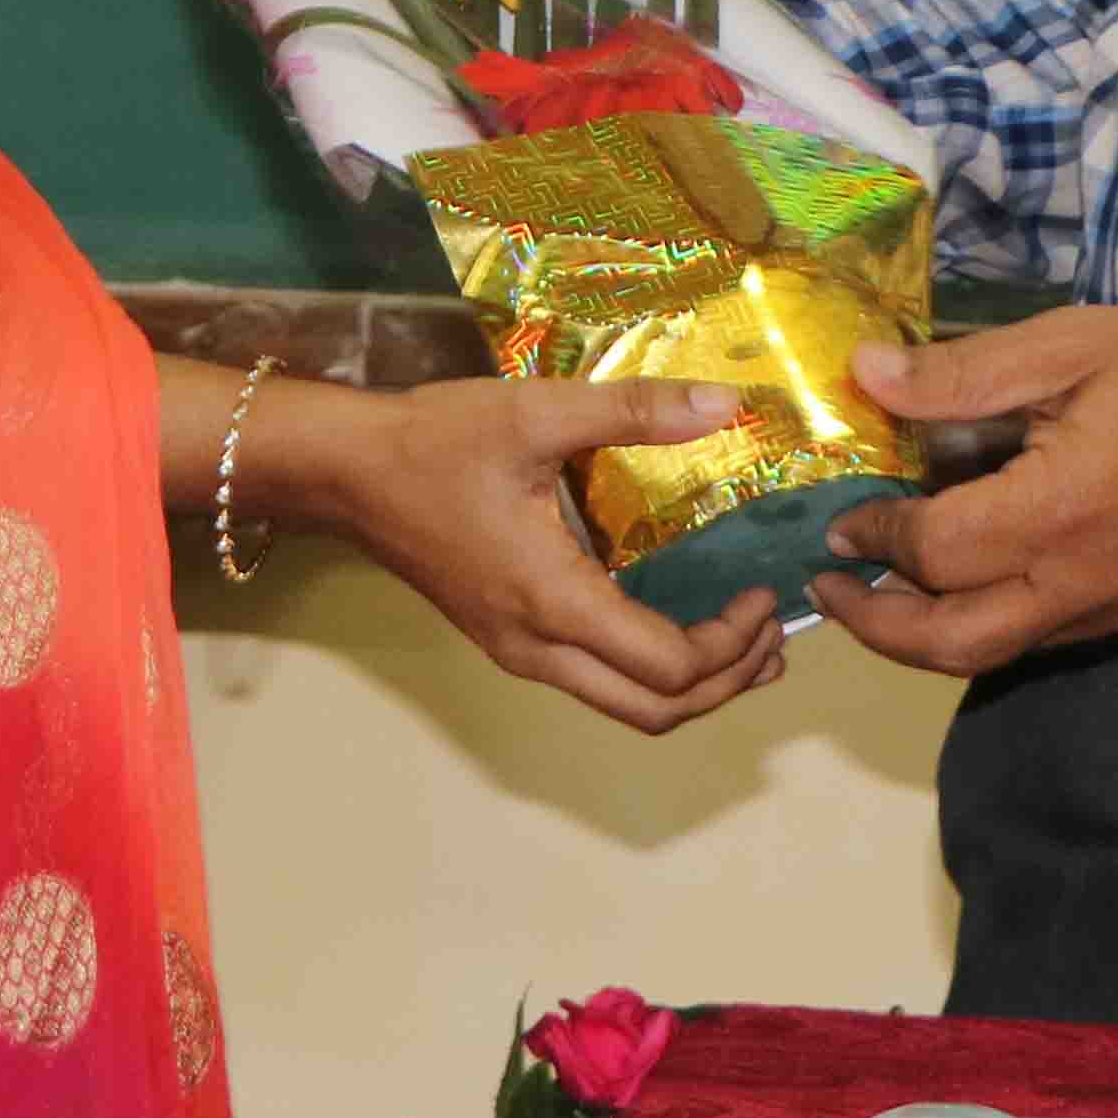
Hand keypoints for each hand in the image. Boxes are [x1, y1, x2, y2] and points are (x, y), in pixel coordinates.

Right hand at [260, 373, 792, 734]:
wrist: (347, 472)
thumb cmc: (436, 441)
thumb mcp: (538, 412)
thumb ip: (635, 409)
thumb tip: (725, 405)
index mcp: (553, 601)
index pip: (668, 667)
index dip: (730, 641)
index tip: (760, 589)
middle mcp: (537, 648)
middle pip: (655, 712)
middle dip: (726, 683)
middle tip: (770, 633)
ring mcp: (518, 652)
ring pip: (625, 708)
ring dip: (692, 688)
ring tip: (741, 642)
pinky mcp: (507, 640)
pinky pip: (596, 683)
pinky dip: (650, 672)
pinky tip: (675, 622)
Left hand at [810, 309, 1117, 675]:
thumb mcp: (1073, 344)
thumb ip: (965, 372)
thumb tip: (867, 375)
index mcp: (1060, 512)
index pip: (937, 551)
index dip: (877, 536)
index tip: (844, 516)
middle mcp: (1079, 583)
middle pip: (950, 642)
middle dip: (875, 625)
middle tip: (830, 587)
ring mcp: (1109, 611)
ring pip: (992, 655)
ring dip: (922, 635)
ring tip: (879, 590)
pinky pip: (1039, 641)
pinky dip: (982, 625)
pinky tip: (961, 583)